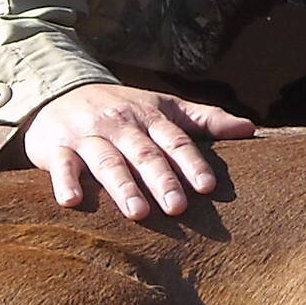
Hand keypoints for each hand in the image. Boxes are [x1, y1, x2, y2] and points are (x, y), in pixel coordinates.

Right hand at [22, 84, 254, 220]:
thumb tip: (250, 129)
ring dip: (122, 186)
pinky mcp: (55, 147)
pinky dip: (64, 182)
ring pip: (106, 161)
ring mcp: (87, 136)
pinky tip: (72, 201)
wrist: (59, 92)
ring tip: (138, 213)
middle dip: (161, 179)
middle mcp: (120, 125)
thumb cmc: (122, 108)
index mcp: (149, 117)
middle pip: (144, 154)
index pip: (175, 141)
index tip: (208, 187)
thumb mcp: (163, 107)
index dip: (191, 163)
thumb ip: (205, 120)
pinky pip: (60, 164)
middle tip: (178, 208)